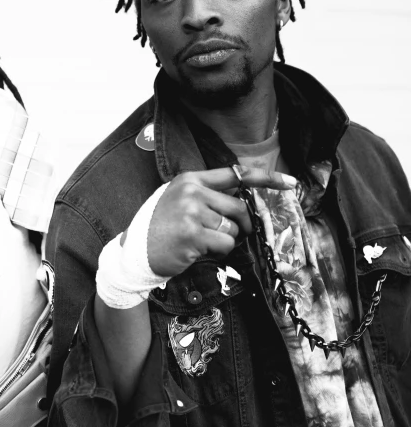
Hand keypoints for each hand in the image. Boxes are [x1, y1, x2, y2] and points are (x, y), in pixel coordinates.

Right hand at [147, 166, 295, 276]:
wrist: (135, 252)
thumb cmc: (159, 228)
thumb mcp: (178, 200)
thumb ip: (206, 195)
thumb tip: (243, 201)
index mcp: (190, 179)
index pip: (235, 174)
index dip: (266, 178)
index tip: (291, 183)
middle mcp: (192, 191)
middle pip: (239, 206)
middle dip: (242, 224)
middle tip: (230, 233)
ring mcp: (192, 212)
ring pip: (233, 228)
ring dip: (225, 239)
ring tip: (202, 241)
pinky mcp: (193, 234)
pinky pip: (225, 243)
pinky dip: (218, 250)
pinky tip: (198, 249)